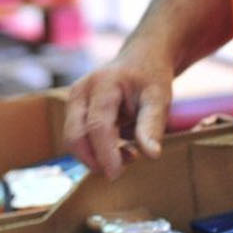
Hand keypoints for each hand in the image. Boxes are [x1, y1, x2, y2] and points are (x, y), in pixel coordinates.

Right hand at [63, 47, 173, 179]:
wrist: (142, 58)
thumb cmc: (152, 77)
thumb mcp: (160, 98)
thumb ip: (152, 125)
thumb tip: (151, 155)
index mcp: (102, 84)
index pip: (97, 126)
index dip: (105, 154)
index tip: (117, 175)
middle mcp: (80, 91)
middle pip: (75, 136)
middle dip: (95, 159)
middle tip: (123, 168)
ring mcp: (73, 100)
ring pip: (72, 140)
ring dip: (95, 156)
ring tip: (127, 154)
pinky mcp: (74, 109)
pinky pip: (76, 137)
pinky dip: (94, 150)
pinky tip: (118, 148)